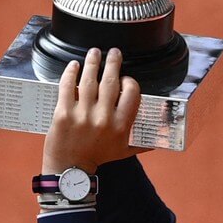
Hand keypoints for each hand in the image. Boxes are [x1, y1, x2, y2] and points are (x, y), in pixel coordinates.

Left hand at [42, 48, 146, 174]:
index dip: (129, 81)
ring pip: (89, 80)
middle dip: (113, 62)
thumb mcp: (124, 152)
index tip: (125, 78)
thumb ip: (141, 143)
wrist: (70, 171)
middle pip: (111, 81)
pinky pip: (67, 87)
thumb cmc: (98, 159)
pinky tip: (74, 65)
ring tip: (94, 52)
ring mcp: (82, 115)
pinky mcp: (63, 114)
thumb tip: (159, 139)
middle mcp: (103, 118)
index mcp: (121, 125)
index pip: (131, 93)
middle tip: (114, 52)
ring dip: (93, 62)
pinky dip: (71, 73)